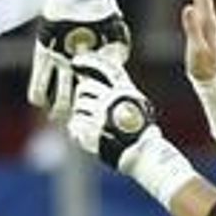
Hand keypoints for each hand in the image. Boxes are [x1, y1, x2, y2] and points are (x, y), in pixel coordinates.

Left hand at [65, 53, 155, 168]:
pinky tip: (89, 136)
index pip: (105, 68)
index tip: (75, 62)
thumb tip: (93, 76)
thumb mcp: (136, 103)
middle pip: (84, 88)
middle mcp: (113, 99)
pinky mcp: (92, 130)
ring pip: (78, 106)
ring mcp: (102, 115)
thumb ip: (118, 89)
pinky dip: (77, 131)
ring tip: (95, 127)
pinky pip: (74, 124)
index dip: (90, 62)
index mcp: (125, 90)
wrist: (141, 153)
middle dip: (83, 98)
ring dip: (81, 115)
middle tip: (90, 110)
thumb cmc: (139, 130)